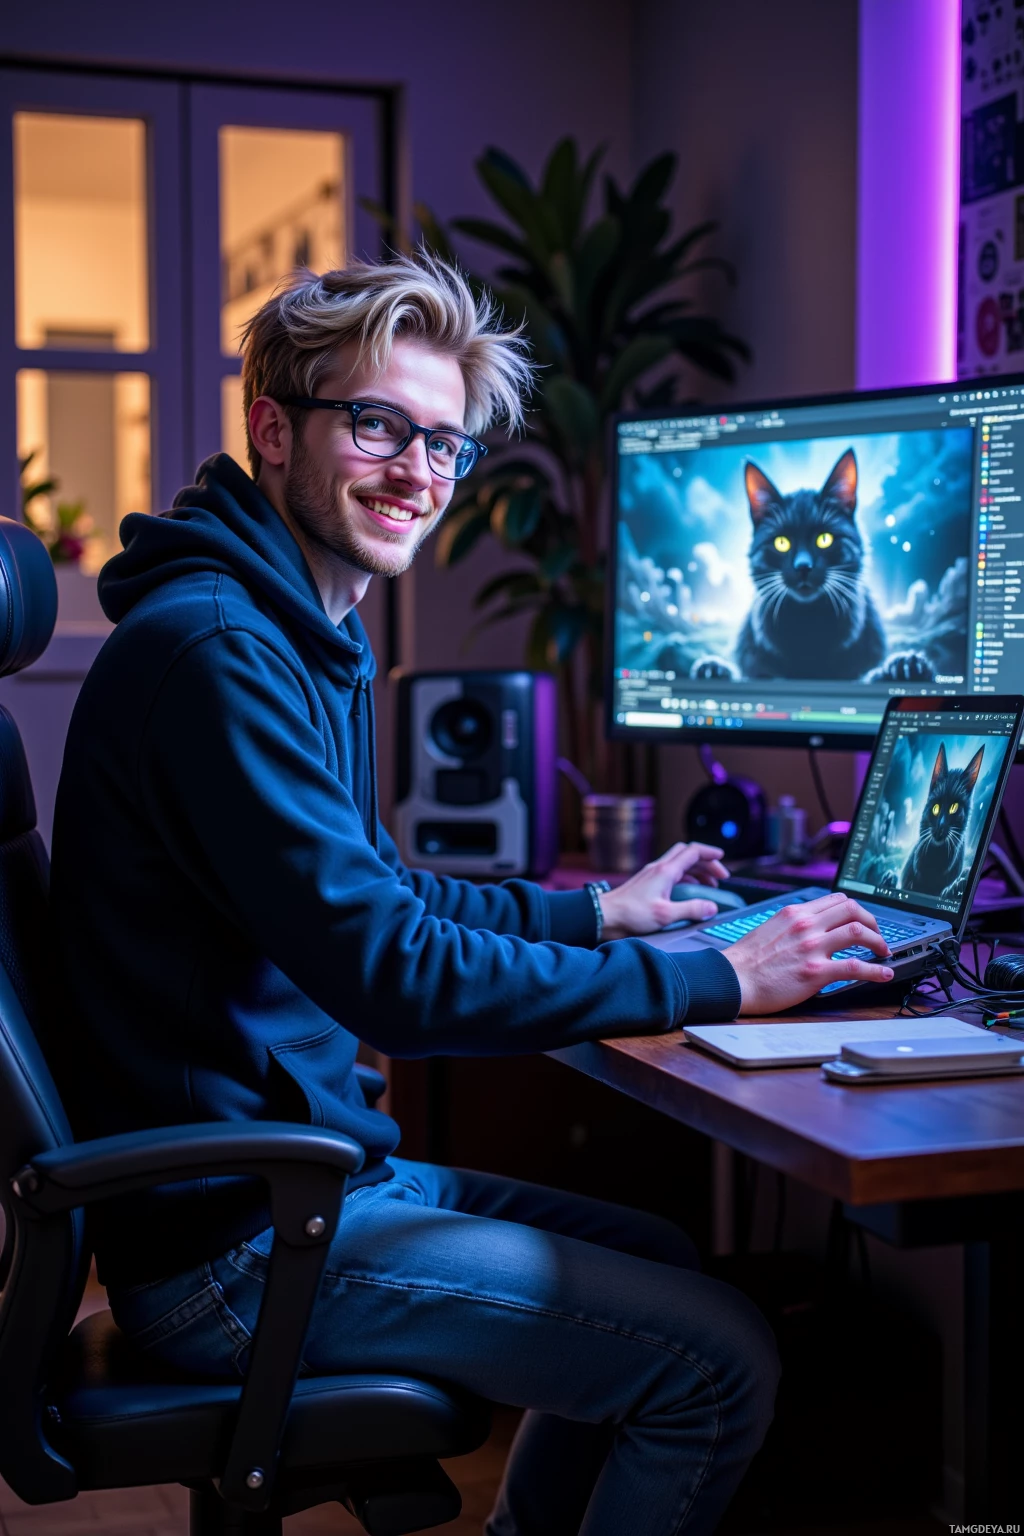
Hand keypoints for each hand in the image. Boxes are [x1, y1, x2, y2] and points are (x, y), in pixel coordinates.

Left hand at [598, 841, 729, 940]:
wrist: (604, 916)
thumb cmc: (630, 915)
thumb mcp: (665, 915)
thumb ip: (691, 910)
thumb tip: (712, 907)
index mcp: (665, 871)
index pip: (693, 852)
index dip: (710, 853)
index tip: (723, 860)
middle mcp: (658, 868)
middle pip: (687, 854)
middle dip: (706, 862)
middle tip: (720, 876)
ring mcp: (651, 874)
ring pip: (679, 863)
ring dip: (697, 871)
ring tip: (709, 885)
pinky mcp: (647, 883)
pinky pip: (671, 873)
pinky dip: (685, 878)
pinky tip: (689, 890)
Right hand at [723, 892, 893, 1014]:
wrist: (731, 980)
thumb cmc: (746, 960)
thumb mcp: (770, 928)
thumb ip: (793, 924)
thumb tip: (812, 926)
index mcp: (795, 913)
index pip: (837, 899)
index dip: (857, 910)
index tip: (863, 921)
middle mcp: (805, 925)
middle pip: (853, 909)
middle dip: (873, 922)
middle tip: (878, 936)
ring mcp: (812, 947)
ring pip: (859, 932)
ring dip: (878, 942)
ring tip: (883, 953)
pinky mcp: (815, 972)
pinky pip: (855, 967)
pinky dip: (876, 970)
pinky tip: (884, 974)